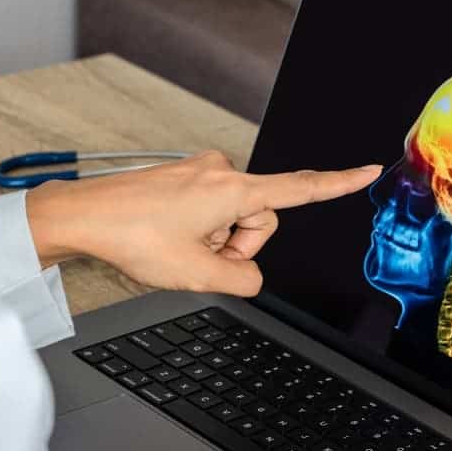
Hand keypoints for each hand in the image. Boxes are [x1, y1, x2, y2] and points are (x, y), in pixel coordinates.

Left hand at [26, 151, 381, 295]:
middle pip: (260, 219)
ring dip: (215, 241)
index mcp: (232, 190)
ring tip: (178, 245)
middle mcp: (221, 172)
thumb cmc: (132, 237)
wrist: (83, 216)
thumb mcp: (196, 275)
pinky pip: (212, 210)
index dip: (339, 183)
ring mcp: (201, 172)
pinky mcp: (186, 177)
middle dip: (237, 246)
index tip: (368, 170)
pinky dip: (199, 229)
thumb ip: (242, 280)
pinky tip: (169, 235)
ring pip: (234, 218)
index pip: (300, 189)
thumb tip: (250, 275)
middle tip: (198, 258)